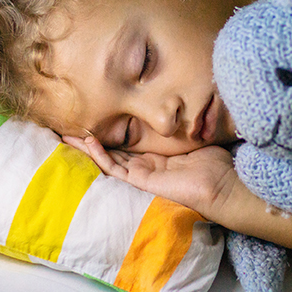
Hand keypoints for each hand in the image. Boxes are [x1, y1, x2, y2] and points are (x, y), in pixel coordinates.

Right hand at [62, 136, 240, 221]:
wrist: (224, 185)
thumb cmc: (216, 165)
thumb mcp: (195, 139)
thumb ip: (183, 127)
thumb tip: (182, 106)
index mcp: (157, 159)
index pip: (127, 147)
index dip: (109, 136)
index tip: (92, 122)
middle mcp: (147, 168)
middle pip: (111, 154)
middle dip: (89, 143)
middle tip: (67, 131)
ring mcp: (143, 176)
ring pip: (108, 162)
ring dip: (87, 149)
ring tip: (67, 136)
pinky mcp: (143, 182)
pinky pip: (116, 168)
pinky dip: (100, 156)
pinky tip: (88, 143)